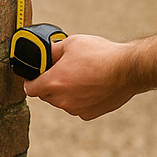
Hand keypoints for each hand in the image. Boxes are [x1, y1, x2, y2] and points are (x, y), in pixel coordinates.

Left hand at [23, 33, 139, 120]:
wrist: (127, 70)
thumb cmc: (100, 55)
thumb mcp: (71, 43)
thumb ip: (52, 50)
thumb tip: (46, 53)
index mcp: (54, 82)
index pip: (29, 88)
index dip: (30, 80)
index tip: (34, 75)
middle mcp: (62, 100)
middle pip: (46, 95)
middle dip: (50, 84)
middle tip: (62, 70)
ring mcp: (76, 109)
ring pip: (62, 101)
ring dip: (65, 92)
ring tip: (80, 75)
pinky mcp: (89, 114)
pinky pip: (77, 106)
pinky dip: (80, 98)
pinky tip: (91, 85)